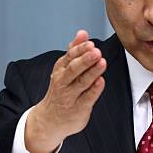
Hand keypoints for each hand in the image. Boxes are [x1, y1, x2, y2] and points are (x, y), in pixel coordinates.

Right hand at [25, 30, 105, 152]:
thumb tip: (82, 33)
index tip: (90, 42)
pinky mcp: (79, 108)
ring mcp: (70, 96)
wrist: (50, 120)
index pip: (69, 57)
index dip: (80, 49)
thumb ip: (74, 51)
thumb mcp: (64, 69)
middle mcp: (63, 82)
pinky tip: (100, 81)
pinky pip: (87, 98)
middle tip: (96, 51)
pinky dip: (94, 90)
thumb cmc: (61, 90)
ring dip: (92, 72)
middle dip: (85, 59)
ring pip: (81, 82)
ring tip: (102, 62)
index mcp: (60, 70)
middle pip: (73, 69)